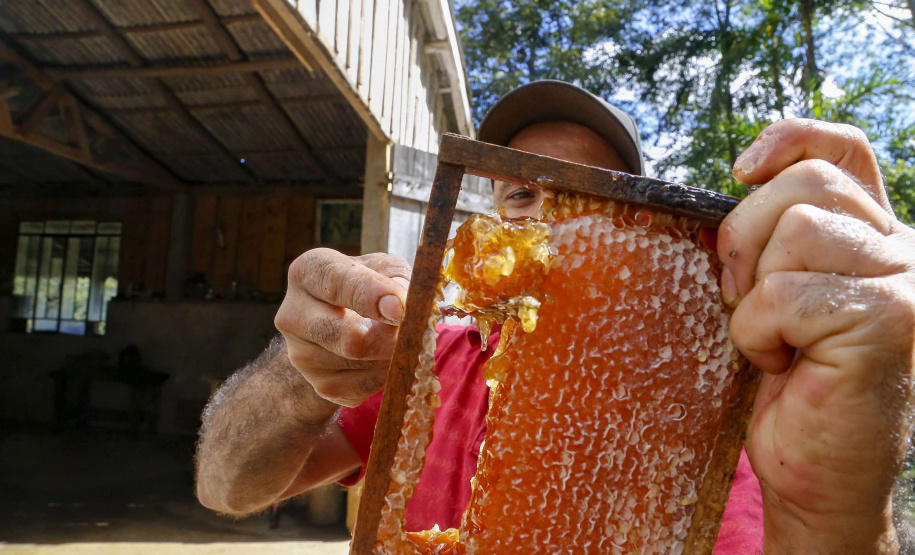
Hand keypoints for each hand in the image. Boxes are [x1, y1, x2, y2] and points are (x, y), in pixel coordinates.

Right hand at [275, 248, 411, 406]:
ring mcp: (302, 355)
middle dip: (390, 339)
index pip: (337, 282)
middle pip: (348, 339)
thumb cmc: (368, 285)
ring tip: (403, 340)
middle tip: (417, 334)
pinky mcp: (321, 384)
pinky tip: (389, 357)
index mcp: (307, 273)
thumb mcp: (383, 268)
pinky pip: (365, 387)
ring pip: (363, 365)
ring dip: (393, 356)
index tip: (401, 308)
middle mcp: (293, 314)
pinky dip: (387, 374)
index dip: (372, 295)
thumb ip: (397, 278)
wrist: (343, 321)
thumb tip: (404, 305)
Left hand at [719, 119, 914, 552]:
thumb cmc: (787, 385)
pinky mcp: (886, 320)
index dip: (790, 138)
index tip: (741, 170)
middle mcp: (903, 250)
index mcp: (873, 237)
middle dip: (745, 237)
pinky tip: (780, 363)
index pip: (843, 151)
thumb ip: (776, 236)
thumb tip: (745, 173)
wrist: (814, 472)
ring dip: (753, 293)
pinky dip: (756, 331)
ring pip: (794, 231)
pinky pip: (782, 293)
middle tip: (744, 297)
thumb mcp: (775, 294)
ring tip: (772, 338)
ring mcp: (904, 282)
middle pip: (803, 183)